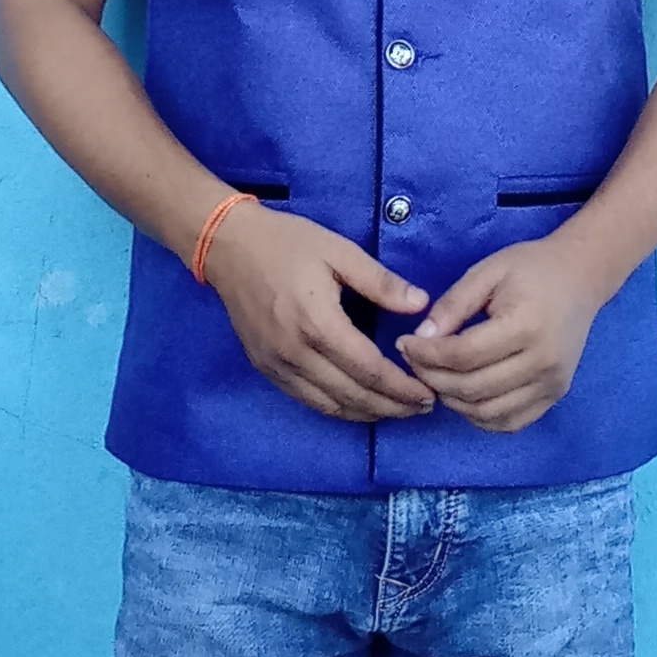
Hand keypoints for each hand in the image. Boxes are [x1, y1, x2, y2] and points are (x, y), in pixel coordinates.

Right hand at [203, 206, 434, 422]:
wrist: (228, 245)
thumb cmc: (286, 243)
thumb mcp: (339, 251)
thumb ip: (381, 282)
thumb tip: (421, 305)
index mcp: (318, 323)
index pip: (370, 370)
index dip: (402, 387)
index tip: (428, 392)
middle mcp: (296, 353)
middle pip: (353, 396)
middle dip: (392, 407)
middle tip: (423, 407)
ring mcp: (277, 365)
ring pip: (329, 406)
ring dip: (367, 413)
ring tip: (397, 410)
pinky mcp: (265, 368)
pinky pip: (307, 399)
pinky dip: (337, 408)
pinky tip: (357, 404)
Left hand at [397, 236, 604, 433]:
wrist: (581, 279)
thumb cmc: (532, 269)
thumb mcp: (487, 272)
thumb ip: (453, 305)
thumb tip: (420, 339)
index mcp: (526, 325)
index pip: (464, 355)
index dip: (426, 354)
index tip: (405, 343)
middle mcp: (543, 362)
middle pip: (472, 388)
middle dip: (432, 377)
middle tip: (413, 360)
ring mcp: (552, 384)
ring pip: (487, 412)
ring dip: (452, 400)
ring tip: (435, 376)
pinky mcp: (554, 396)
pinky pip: (509, 422)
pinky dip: (479, 416)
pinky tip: (463, 394)